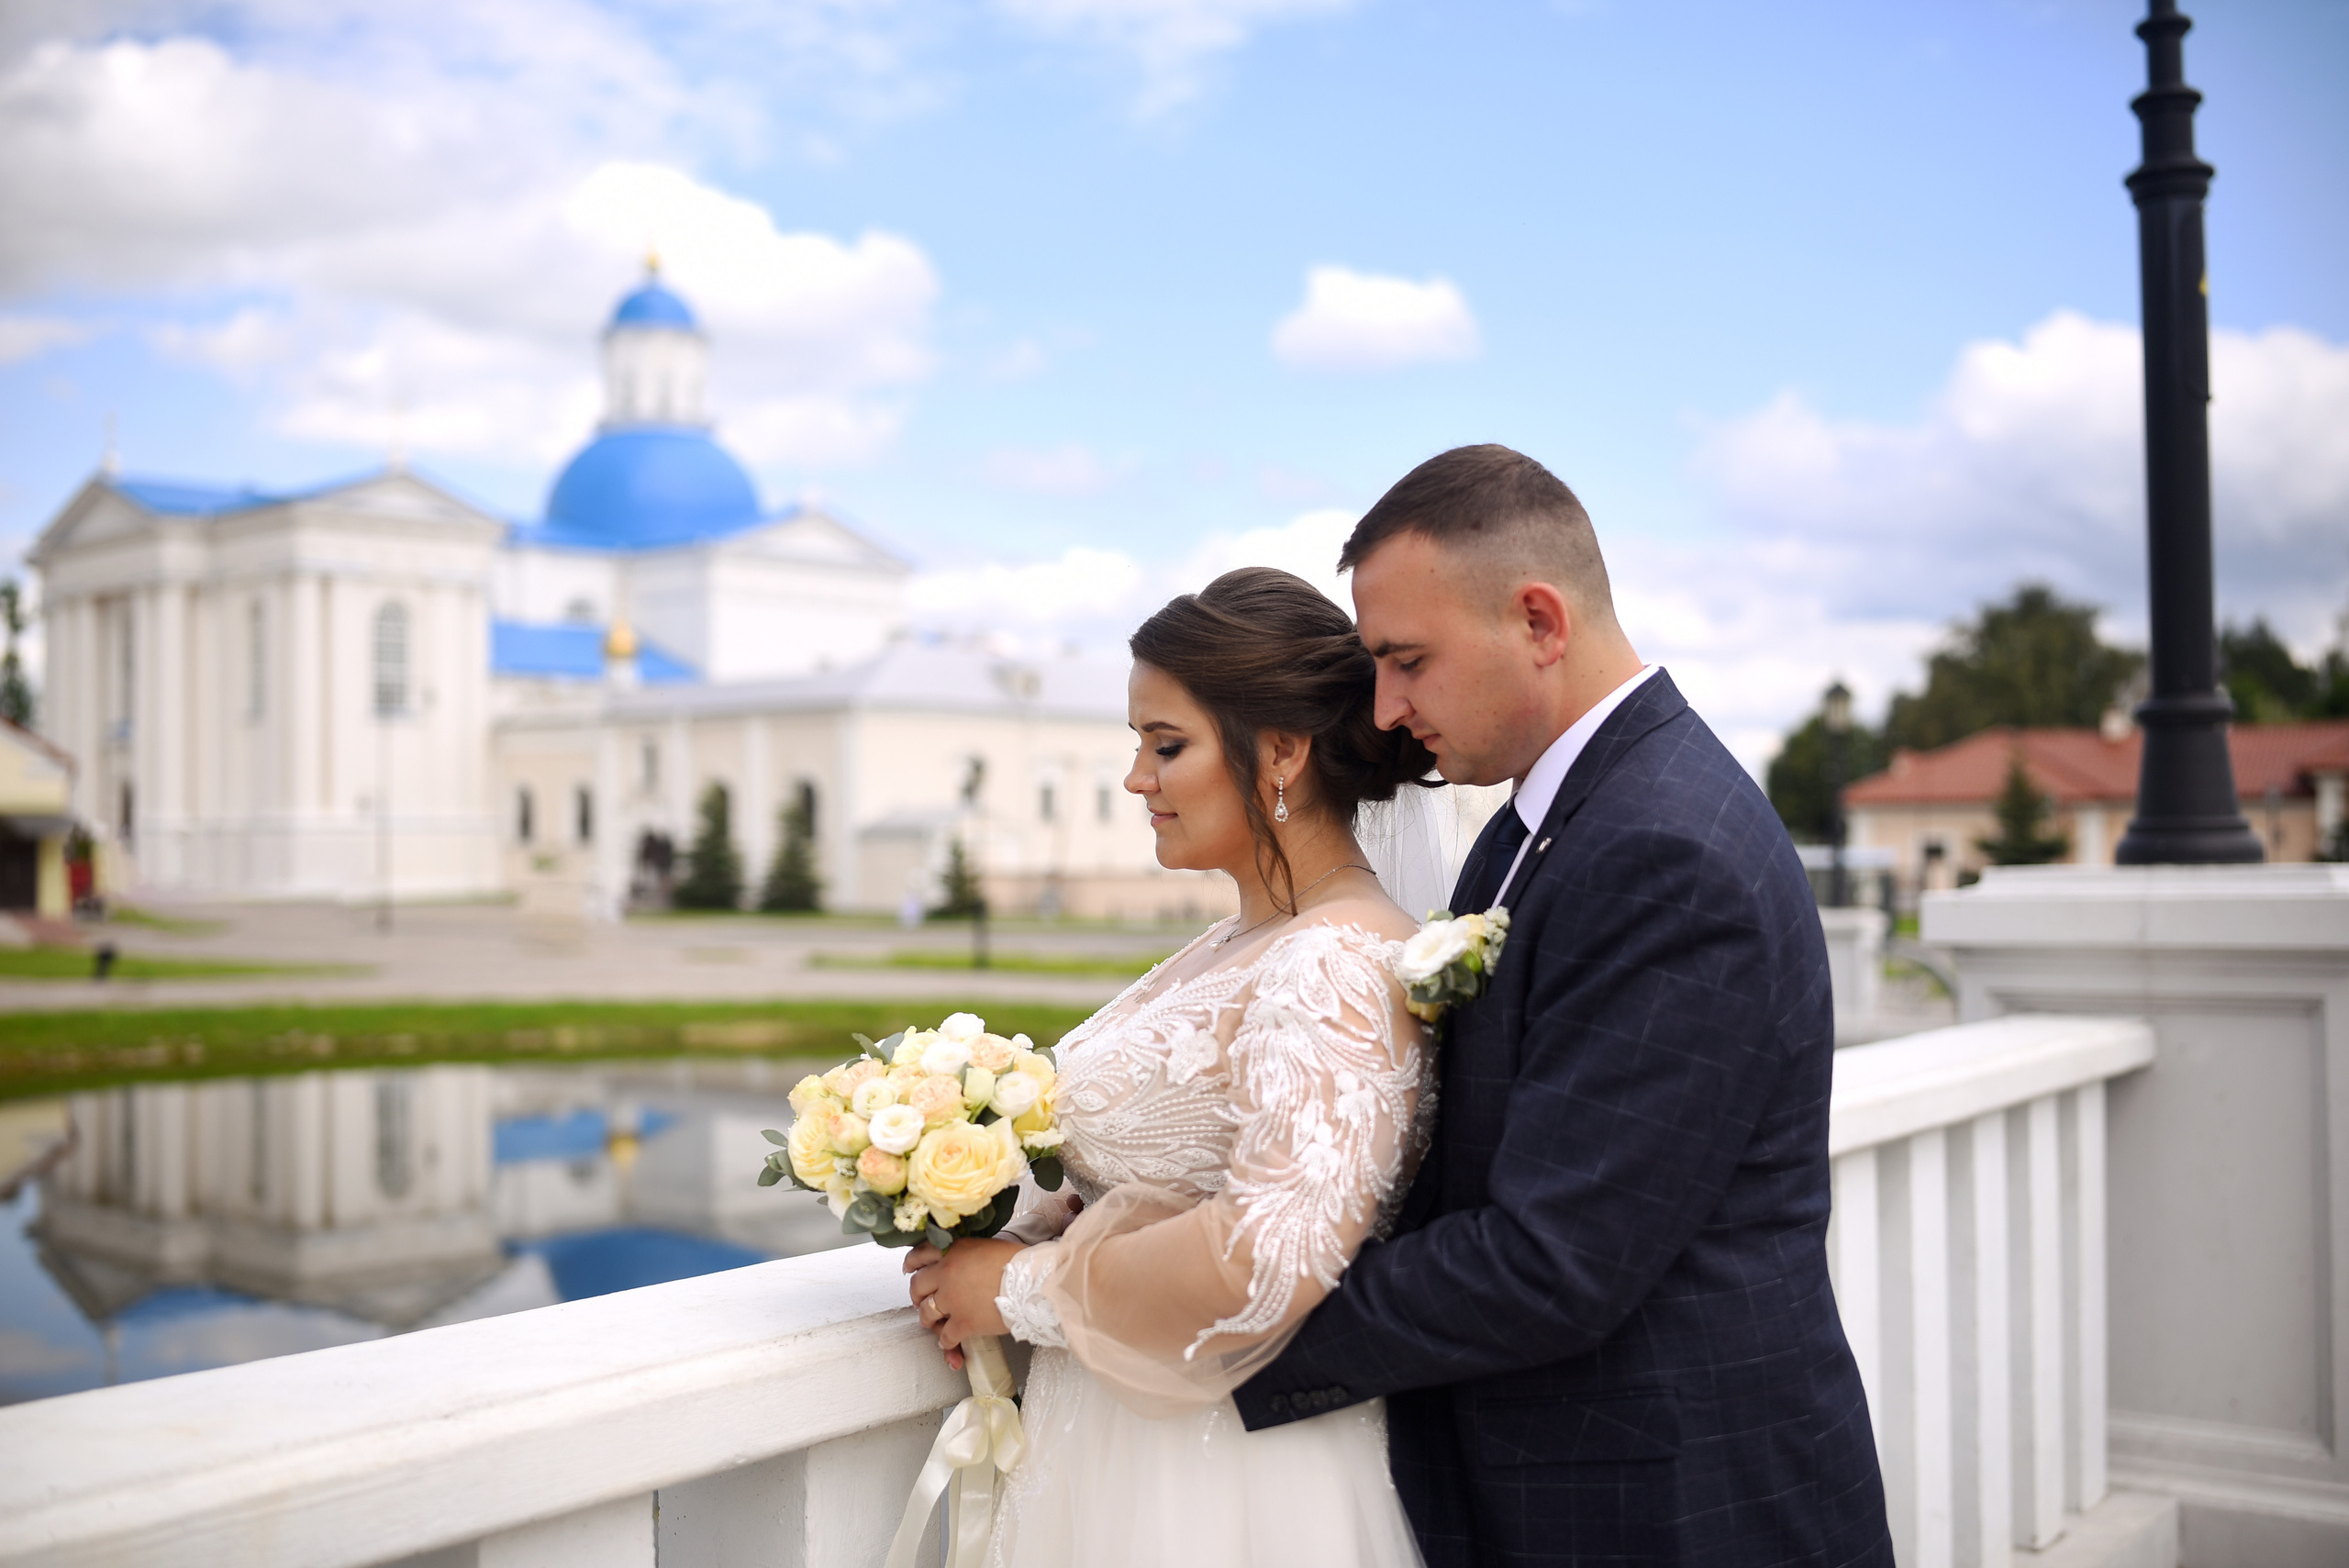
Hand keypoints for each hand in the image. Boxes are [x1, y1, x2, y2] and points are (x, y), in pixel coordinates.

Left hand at [904, 1236, 1021, 1364]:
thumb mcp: (985, 1247)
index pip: (920, 1254)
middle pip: (917, 1286)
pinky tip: (949, 1344)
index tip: (909, 1269)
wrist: (1032, 1283)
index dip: (912, 1264)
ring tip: (934, 1323)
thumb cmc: (1017, 1263)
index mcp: (953, 1251)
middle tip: (921, 1300)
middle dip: (917, 1296)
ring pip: (926, 1313)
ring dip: (928, 1320)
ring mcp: (952, 1300)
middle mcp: (946, 1273)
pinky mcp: (963, 1323)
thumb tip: (961, 1263)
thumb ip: (965, 1254)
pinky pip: (945, 1337)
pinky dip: (945, 1342)